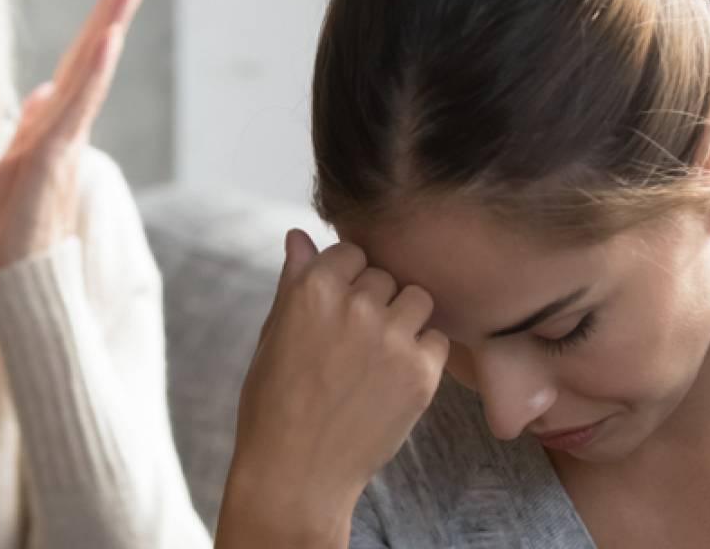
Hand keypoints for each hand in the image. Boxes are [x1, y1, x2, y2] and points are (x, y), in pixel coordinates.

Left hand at [0, 0, 151, 268]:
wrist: (16, 282)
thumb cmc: (14, 231)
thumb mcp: (10, 168)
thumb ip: (29, 128)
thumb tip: (41, 91)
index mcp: (54, 126)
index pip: (77, 63)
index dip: (97, 22)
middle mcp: (65, 128)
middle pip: (91, 57)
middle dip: (114, 10)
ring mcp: (62, 143)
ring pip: (89, 75)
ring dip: (109, 28)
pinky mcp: (53, 162)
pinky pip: (74, 108)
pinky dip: (92, 73)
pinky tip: (107, 42)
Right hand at [217, 231, 447, 545]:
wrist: (296, 474)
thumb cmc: (274, 405)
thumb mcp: (272, 336)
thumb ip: (293, 281)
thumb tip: (298, 234)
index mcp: (311, 289)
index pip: (351, 252)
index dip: (346, 281)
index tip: (336, 314)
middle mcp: (354, 305)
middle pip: (385, 276)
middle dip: (374, 302)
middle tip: (352, 347)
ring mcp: (391, 337)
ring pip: (417, 300)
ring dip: (404, 321)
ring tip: (377, 359)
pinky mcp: (420, 372)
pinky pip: (436, 339)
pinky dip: (422, 355)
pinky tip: (392, 381)